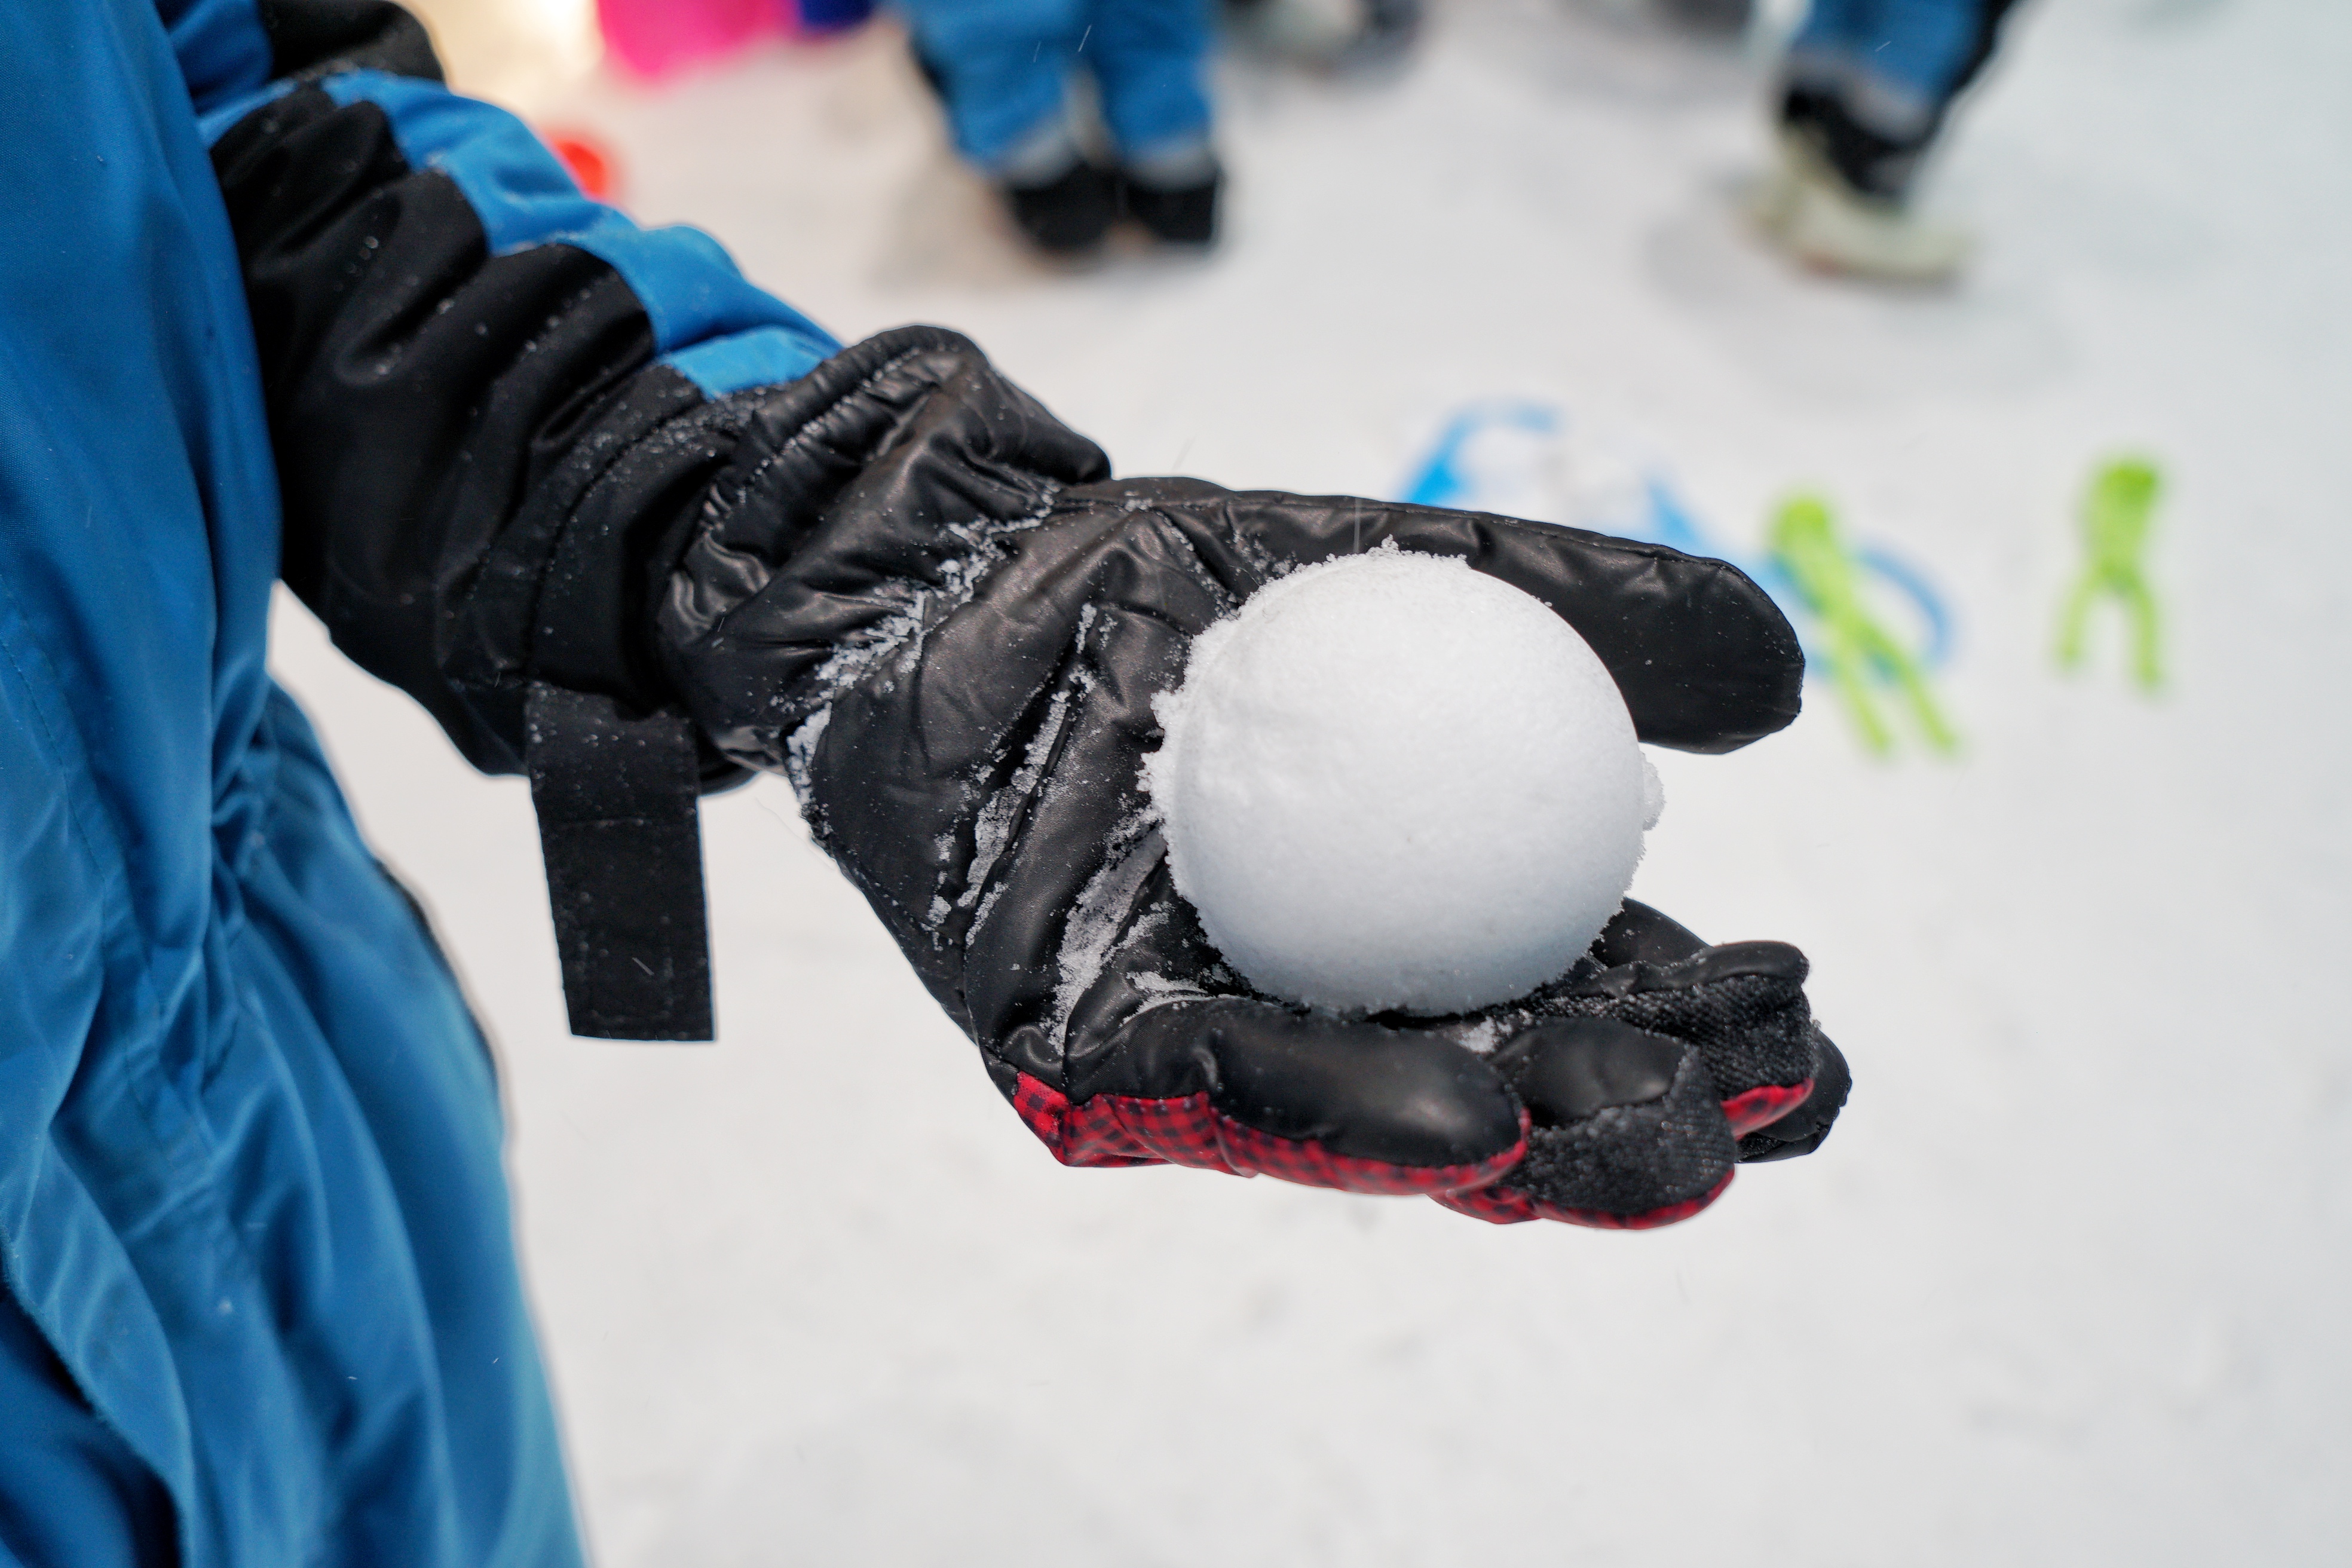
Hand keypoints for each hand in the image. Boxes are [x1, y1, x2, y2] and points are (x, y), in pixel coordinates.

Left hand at [657, 327, 1846, 1226]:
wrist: (957, 565)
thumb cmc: (1178, 582)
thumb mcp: (1406, 571)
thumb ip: (1580, 607)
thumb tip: (1784, 678)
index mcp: (1418, 908)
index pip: (1587, 988)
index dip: (1701, 1026)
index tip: (1802, 1018)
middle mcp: (1327, 993)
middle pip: (1512, 1088)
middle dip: (1643, 1120)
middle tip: (1760, 1108)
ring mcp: (1204, 1032)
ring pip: (1383, 1120)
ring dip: (1529, 1144)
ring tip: (1647, 1140)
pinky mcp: (1075, 1045)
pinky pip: (1215, 1089)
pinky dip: (1340, 1108)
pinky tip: (1459, 1122)